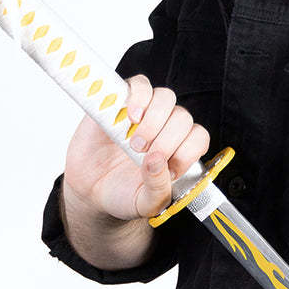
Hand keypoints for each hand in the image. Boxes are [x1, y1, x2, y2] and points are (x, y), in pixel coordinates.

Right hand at [63, 74, 210, 222]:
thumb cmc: (123, 195)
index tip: (169, 170)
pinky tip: (130, 117)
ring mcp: (145, 113)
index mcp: (179, 151)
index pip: (198, 138)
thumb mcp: (145, 204)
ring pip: (166, 98)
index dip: (187, 151)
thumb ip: (158, 189)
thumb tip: (157, 162)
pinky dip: (139, 96)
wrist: (90, 190)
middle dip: (166, 139)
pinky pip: (140, 84)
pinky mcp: (122, 102)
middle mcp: (166, 128)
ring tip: (134, 142)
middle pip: (183, 117)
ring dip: (154, 119)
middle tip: (144, 156)